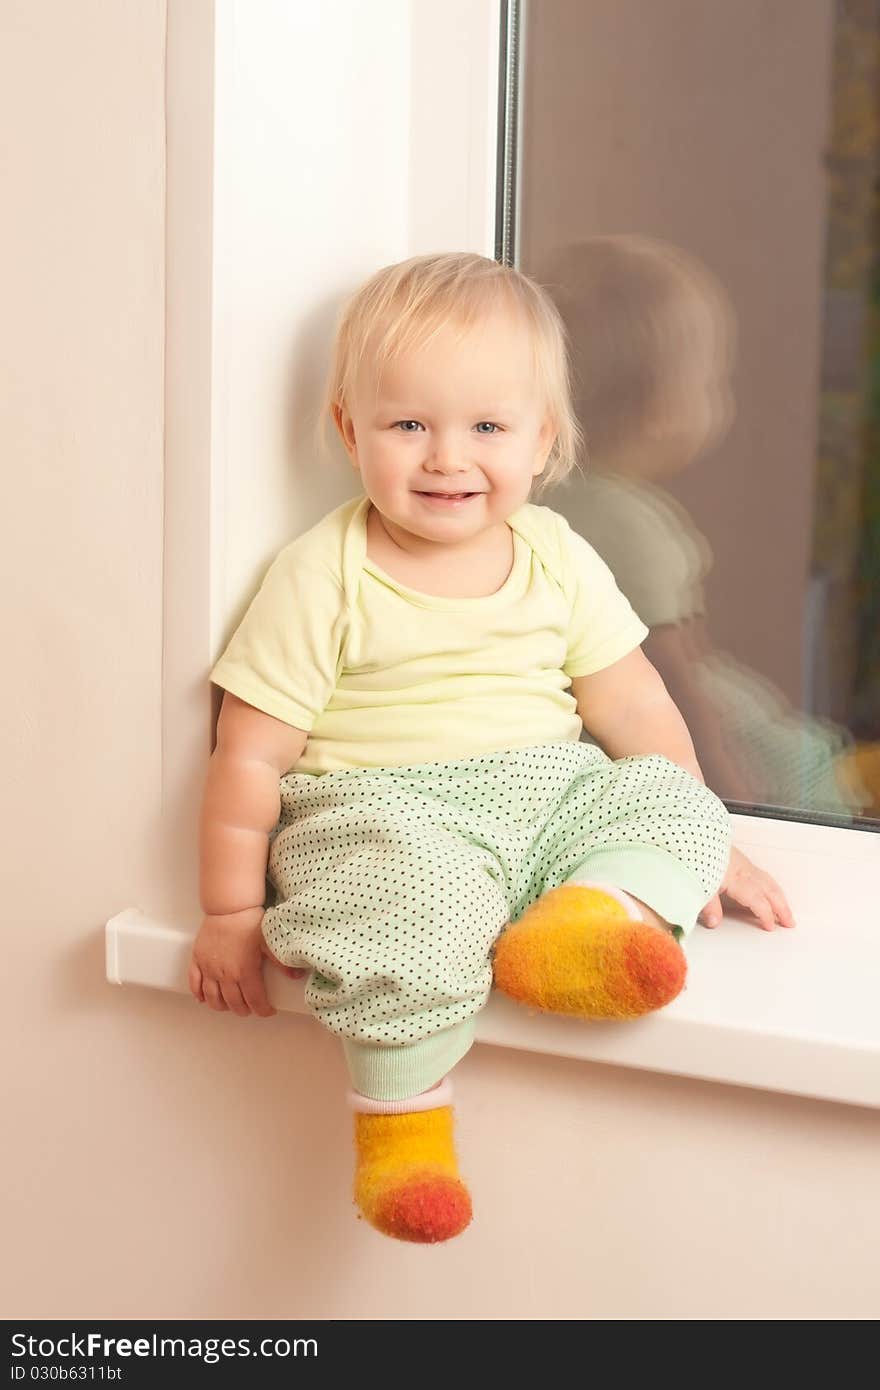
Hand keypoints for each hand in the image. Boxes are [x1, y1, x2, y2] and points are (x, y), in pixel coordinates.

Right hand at [188, 907, 304, 1017]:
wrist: (229, 907)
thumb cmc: (248, 922)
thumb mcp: (269, 942)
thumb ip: (281, 961)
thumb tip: (296, 975)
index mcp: (245, 971)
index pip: (254, 1001)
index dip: (262, 1010)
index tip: (267, 1011)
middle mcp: (225, 974)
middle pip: (233, 1003)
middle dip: (244, 1010)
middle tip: (250, 1009)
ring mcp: (209, 968)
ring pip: (213, 998)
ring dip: (222, 1006)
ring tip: (230, 1006)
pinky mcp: (198, 960)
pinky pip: (194, 982)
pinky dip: (198, 994)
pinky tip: (203, 998)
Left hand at [699, 846, 796, 931]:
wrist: (695, 834)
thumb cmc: (697, 854)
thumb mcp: (699, 884)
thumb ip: (708, 905)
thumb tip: (714, 922)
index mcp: (737, 879)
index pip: (758, 901)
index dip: (766, 915)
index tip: (770, 927)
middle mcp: (744, 870)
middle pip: (770, 891)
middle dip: (782, 908)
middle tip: (790, 922)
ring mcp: (743, 863)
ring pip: (769, 881)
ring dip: (780, 896)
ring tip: (785, 910)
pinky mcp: (739, 858)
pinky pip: (762, 874)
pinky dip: (771, 885)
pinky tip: (769, 890)